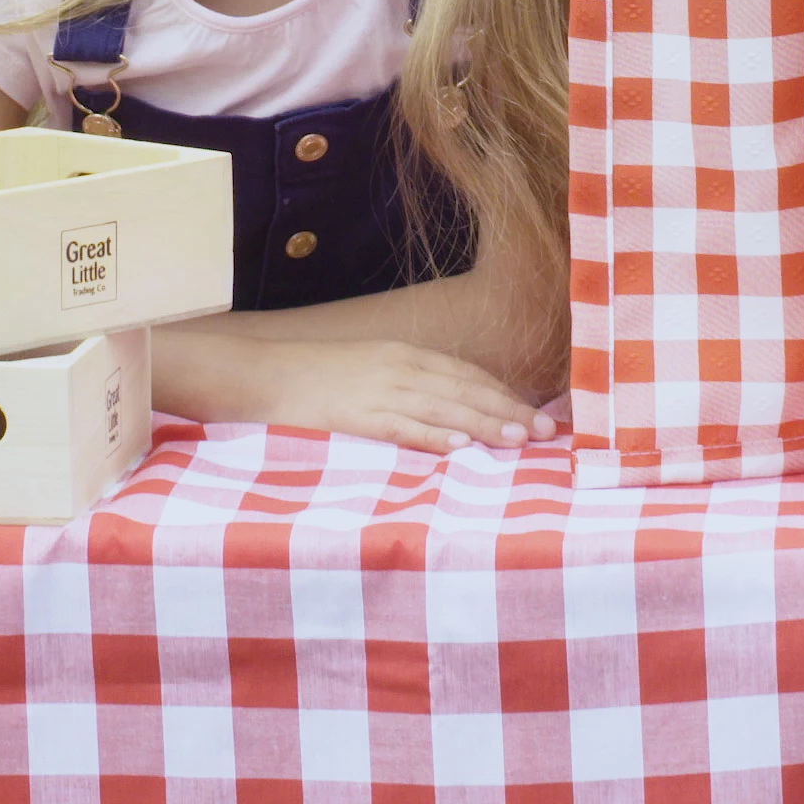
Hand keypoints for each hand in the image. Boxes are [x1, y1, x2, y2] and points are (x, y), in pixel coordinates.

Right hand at [161, 326, 552, 455]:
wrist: (257, 374)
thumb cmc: (313, 379)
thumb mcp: (368, 373)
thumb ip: (406, 389)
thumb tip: (448, 415)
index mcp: (403, 355)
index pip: (467, 374)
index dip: (504, 394)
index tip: (538, 414)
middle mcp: (398, 368)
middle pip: (465, 389)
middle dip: (508, 410)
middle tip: (547, 433)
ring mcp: (377, 391)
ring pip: (443, 408)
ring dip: (484, 424)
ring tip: (519, 441)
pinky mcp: (355, 416)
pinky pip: (401, 427)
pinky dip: (433, 437)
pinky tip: (460, 449)